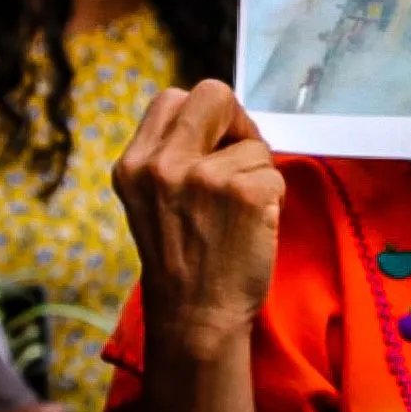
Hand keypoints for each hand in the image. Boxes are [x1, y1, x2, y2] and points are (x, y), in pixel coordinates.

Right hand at [113, 79, 285, 356]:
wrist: (195, 317)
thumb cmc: (183, 257)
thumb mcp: (153, 199)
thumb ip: (175, 155)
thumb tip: (225, 115)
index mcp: (135, 164)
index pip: (174, 97)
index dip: (203, 117)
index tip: (213, 145)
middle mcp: (162, 165)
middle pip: (215, 94)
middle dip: (236, 121)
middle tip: (240, 158)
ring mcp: (204, 178)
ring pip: (254, 144)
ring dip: (257, 174)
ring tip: (237, 215)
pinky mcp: (244, 193)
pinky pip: (274, 173)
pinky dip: (273, 197)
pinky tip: (253, 226)